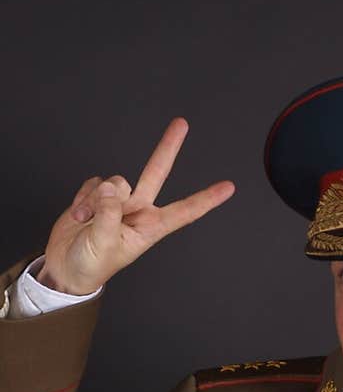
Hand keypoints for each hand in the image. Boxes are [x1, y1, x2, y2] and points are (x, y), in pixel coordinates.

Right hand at [36, 118, 235, 295]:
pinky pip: (94, 183)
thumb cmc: (90, 265)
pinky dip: (83, 198)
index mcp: (149, 228)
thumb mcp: (104, 243)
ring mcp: (118, 201)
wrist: (65, 267)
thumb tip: (112, 186)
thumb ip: (109, 213)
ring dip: (94, 200)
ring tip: (86, 222)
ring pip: (115, 181)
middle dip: (167, 148)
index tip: (228, 188)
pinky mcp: (98, 195)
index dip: (206, 199)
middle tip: (182, 124)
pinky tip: (80, 215)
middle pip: (156, 173)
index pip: (184, 211)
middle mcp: (138, 211)